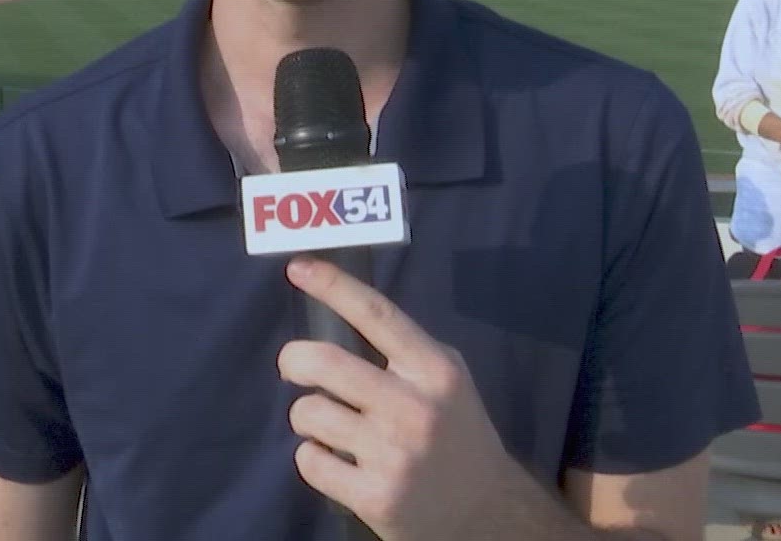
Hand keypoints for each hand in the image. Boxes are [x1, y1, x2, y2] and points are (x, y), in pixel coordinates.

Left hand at [278, 257, 542, 539]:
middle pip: (323, 362)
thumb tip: (339, 310)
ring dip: (307, 417)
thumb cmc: (458, 435)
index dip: (333, 286)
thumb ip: (405, 352)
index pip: (377, 315)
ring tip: (328, 426)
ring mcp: (392, 454)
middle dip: (293, 360)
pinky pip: (309, 461)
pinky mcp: (374, 496)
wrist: (487, 513)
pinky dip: (314, 458)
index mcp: (434, 370)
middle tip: (294, 368)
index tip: (298, 267)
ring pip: (308, 413)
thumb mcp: (447, 381)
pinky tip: (337, 462)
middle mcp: (414, 407)